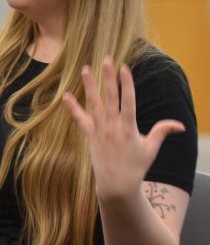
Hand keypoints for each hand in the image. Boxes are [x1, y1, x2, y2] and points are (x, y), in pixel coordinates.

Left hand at [62, 57, 184, 198]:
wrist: (116, 185)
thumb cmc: (136, 167)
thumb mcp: (151, 149)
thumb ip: (162, 132)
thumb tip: (180, 125)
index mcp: (129, 127)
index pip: (128, 100)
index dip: (126, 83)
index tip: (124, 67)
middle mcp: (113, 126)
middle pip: (110, 97)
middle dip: (108, 78)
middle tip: (106, 60)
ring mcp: (99, 131)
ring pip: (94, 104)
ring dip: (89, 86)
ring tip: (85, 69)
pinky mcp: (89, 136)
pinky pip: (80, 119)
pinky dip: (72, 108)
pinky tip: (65, 96)